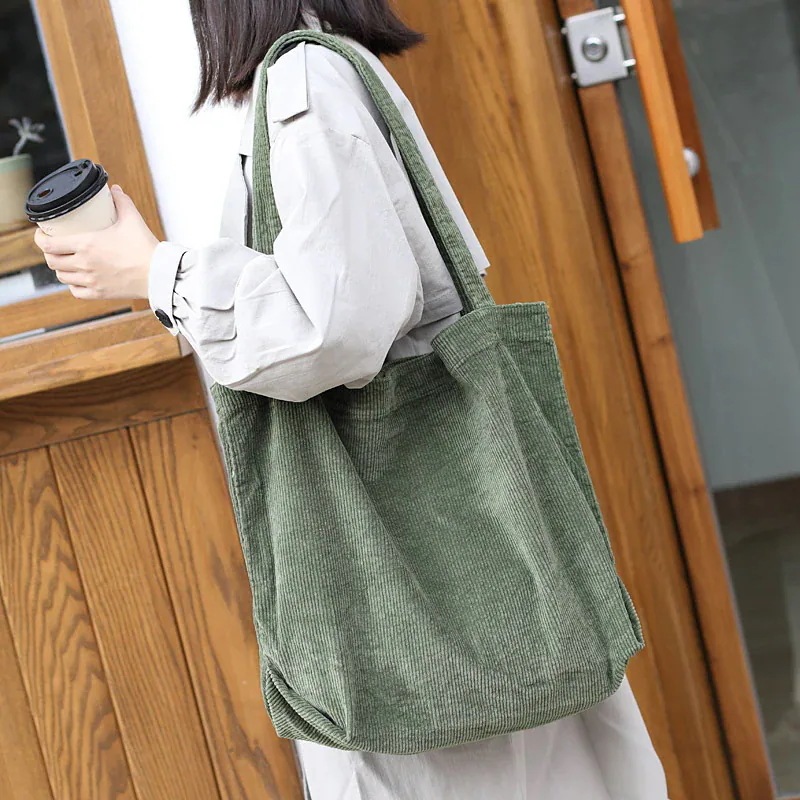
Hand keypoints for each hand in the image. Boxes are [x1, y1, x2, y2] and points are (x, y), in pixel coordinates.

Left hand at [34, 185, 159, 300]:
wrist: (159, 274)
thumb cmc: (145, 248)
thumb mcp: (132, 219)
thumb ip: (121, 202)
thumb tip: (114, 189)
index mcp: (86, 244)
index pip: (48, 244)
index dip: (39, 238)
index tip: (42, 233)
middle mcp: (84, 264)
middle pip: (52, 261)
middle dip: (49, 253)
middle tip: (54, 246)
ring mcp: (91, 281)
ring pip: (62, 276)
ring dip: (60, 268)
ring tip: (65, 262)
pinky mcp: (100, 294)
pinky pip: (76, 291)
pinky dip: (73, 285)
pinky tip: (77, 279)